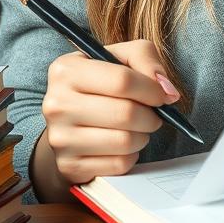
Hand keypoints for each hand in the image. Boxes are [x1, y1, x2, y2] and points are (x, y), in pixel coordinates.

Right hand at [32, 40, 178, 197]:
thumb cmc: (101, 82)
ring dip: (143, 135)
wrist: (69, 118)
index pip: (122, 81)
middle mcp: (56, 104)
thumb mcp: (121, 56)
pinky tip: (124, 144)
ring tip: (140, 126)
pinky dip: (131, 154)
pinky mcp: (68, 166)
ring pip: (124, 141)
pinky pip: (118, 164)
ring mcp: (60, 139)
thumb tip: (167, 91)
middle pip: (125, 113)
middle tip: (154, 113)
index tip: (162, 94)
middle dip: (151, 115)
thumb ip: (146, 58)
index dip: (151, 89)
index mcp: (66, 70)